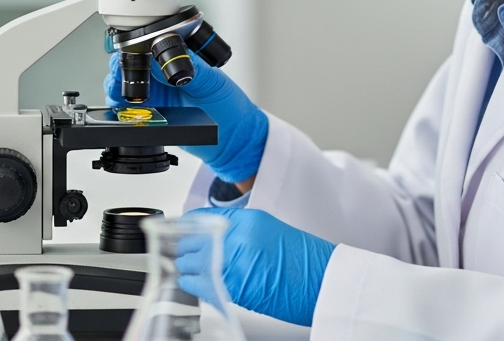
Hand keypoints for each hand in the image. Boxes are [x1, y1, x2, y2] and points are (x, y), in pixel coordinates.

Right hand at [103, 51, 266, 182]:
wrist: (234, 141)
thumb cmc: (232, 107)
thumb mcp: (214, 83)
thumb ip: (192, 69)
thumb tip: (167, 59)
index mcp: (180, 58)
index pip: (150, 45)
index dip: (136, 47)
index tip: (131, 54)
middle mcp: (164, 75)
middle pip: (130, 65)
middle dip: (120, 69)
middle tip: (119, 78)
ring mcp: (157, 95)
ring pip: (124, 87)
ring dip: (117, 89)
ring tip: (120, 95)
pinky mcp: (152, 116)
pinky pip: (128, 111)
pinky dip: (120, 110)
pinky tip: (124, 111)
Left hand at [176, 208, 335, 326]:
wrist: (323, 281)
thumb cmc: (304, 260)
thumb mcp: (269, 231)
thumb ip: (239, 232)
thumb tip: (214, 239)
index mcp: (247, 219)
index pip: (202, 217)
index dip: (187, 226)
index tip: (180, 230)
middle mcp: (236, 237)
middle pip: (192, 239)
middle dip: (183, 248)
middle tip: (180, 252)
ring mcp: (232, 261)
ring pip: (190, 262)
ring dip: (186, 266)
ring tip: (187, 269)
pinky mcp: (230, 285)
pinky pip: (197, 283)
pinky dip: (191, 284)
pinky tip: (192, 283)